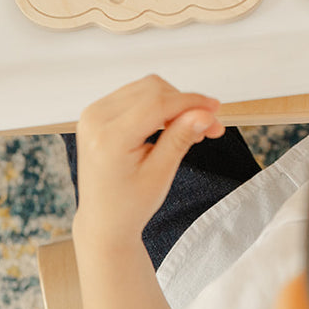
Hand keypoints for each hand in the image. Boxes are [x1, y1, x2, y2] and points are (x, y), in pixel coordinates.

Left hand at [72, 74, 225, 246]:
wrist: (104, 220)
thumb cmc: (129, 205)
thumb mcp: (160, 174)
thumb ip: (180, 138)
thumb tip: (204, 113)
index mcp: (109, 138)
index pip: (157, 103)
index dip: (191, 102)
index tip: (215, 109)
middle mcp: (95, 120)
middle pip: (152, 90)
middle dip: (184, 104)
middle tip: (207, 125)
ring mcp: (93, 114)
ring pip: (146, 88)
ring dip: (173, 103)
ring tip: (189, 128)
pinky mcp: (97, 113)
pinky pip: (135, 95)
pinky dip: (157, 105)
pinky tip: (170, 124)